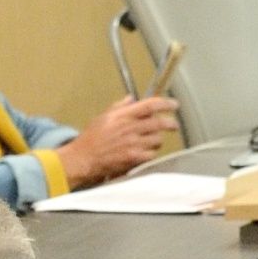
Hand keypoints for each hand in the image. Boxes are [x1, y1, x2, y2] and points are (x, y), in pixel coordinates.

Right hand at [57, 96, 180, 186]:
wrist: (83, 159)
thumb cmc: (91, 139)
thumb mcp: (103, 117)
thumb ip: (119, 107)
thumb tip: (131, 99)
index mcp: (122, 116)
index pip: (149, 105)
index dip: (165, 104)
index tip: (174, 105)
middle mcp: (129, 128)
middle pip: (159, 123)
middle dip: (170, 123)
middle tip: (173, 125)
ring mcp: (132, 144)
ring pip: (157, 140)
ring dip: (157, 140)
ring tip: (150, 141)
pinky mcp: (133, 158)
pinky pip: (151, 154)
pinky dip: (151, 153)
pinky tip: (144, 153)